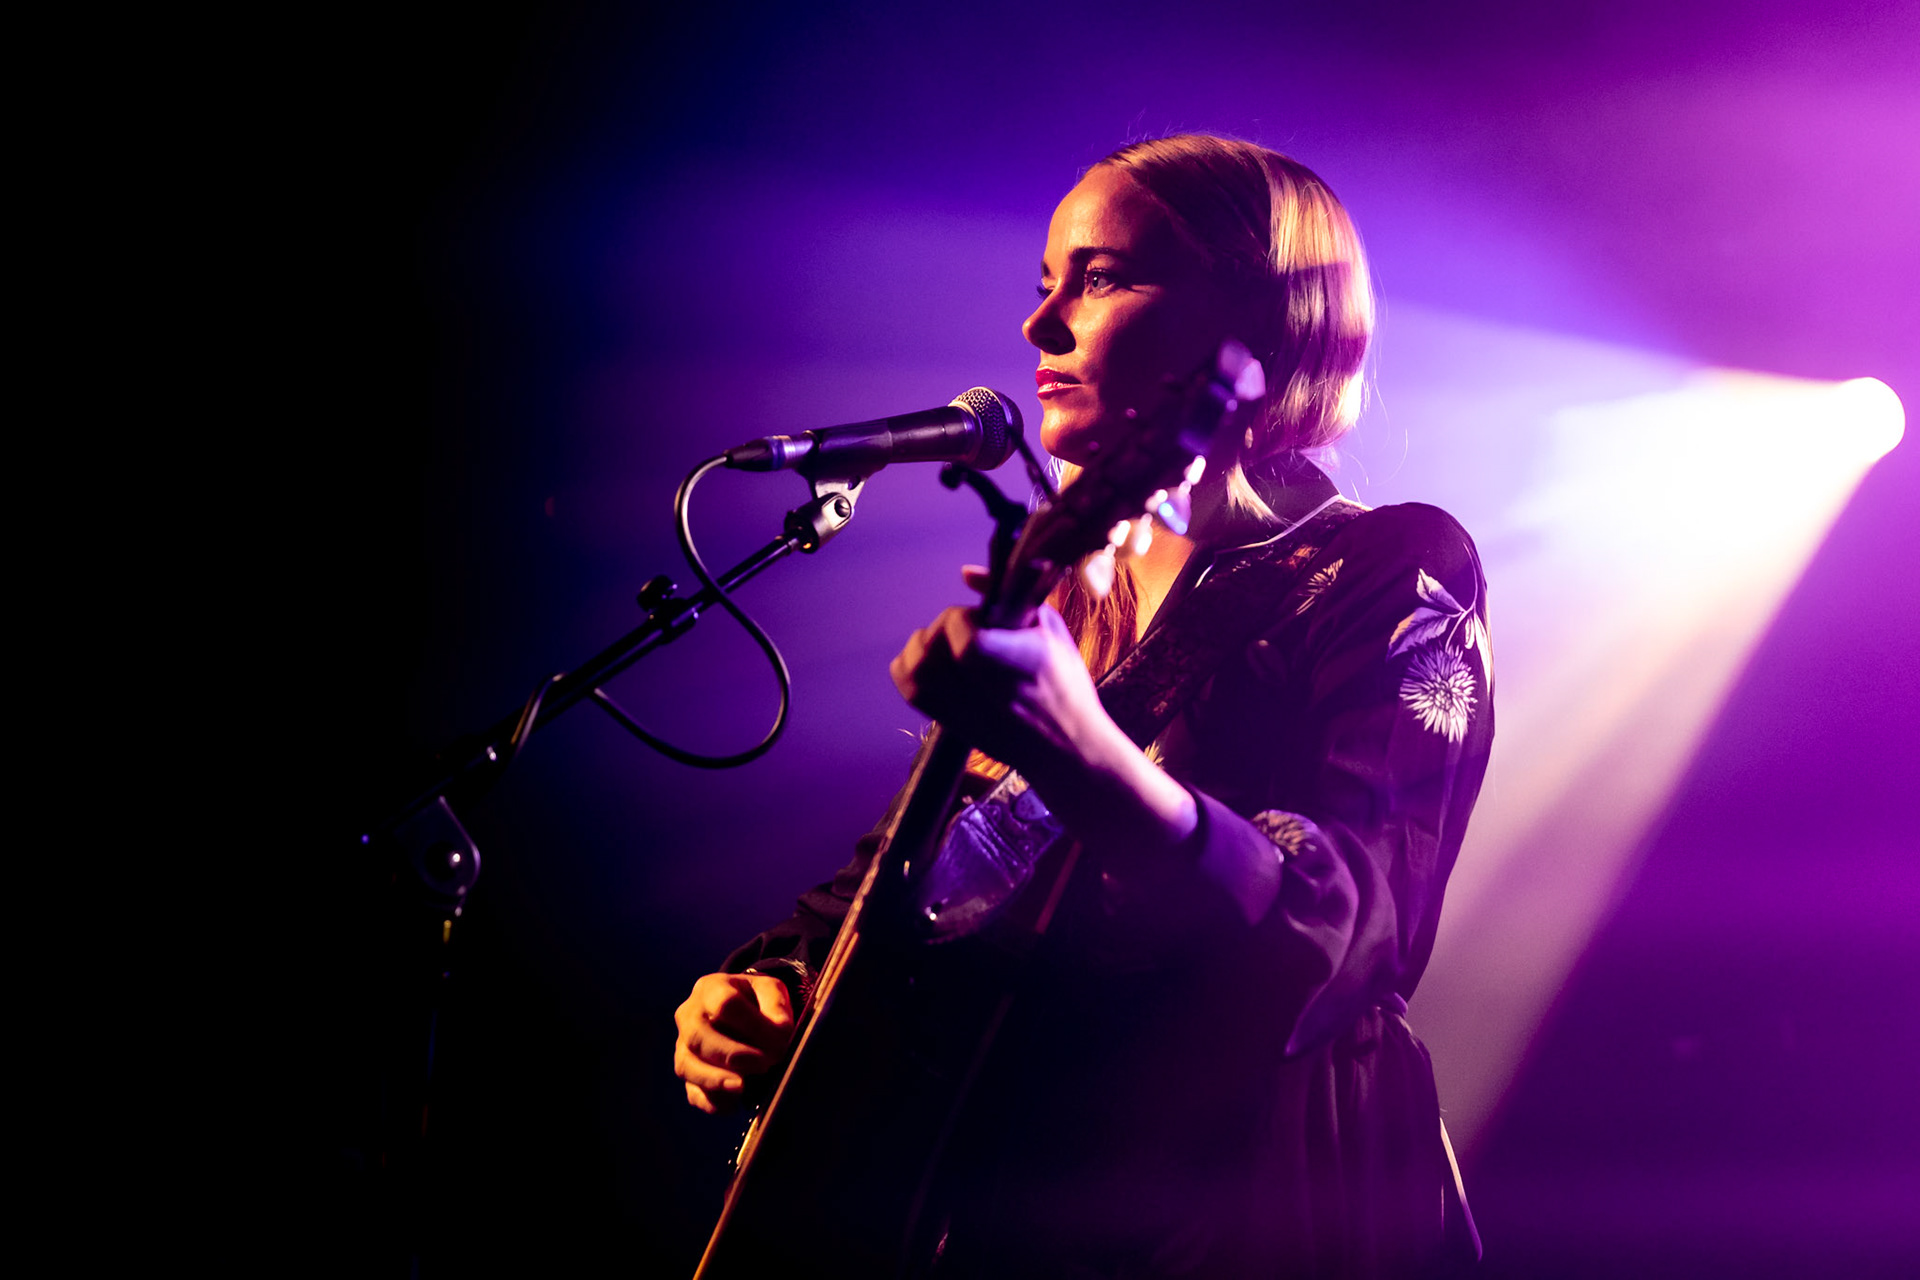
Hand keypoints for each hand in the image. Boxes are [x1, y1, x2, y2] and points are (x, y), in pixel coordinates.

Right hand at [673, 972, 794, 1113]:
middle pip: (698, 1036)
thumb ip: (777, 1007)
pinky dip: (711, 1101)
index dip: (753, 1026)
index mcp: (710, 988)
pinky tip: (732, 1104)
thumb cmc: (755, 1000)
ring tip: (742, 1087)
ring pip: (687, 1065)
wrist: (738, 1011)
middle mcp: (689, 1016)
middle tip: (764, 1064)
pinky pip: (692, 1091)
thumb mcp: (770, 990)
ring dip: (715, 1079)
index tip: (779, 1041)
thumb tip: (780, 1032)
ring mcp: (683, 1046)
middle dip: (732, 1054)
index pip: (725, 1004)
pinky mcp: (688, 1073)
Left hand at [888, 584, 1103, 783]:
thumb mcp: (1051, 629)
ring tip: (946, 642)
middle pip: (934, 649)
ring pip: (916, 668)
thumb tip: (966, 573)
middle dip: (943, 627)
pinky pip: (910, 688)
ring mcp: (965, 709)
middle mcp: (989, 690)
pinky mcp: (951, 722)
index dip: (963, 620)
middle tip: (965, 628)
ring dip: (924, 645)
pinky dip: (910, 666)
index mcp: (1022, 662)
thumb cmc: (1064, 684)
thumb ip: (1011, 594)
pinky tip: (931, 660)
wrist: (1066, 747)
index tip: (981, 618)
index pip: (968, 641)